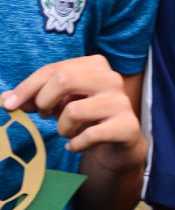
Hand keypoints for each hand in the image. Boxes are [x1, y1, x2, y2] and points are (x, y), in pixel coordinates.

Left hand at [3, 57, 143, 164]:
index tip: (10, 104)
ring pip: (74, 111)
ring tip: (69, 131)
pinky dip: (76, 144)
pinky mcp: (127, 126)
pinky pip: (89, 135)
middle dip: (44, 101)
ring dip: (62, 128)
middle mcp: (111, 78)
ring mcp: (121, 102)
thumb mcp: (61, 102)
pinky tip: (76, 145)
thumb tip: (6, 99)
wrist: (121, 140)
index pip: (53, 70)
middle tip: (44, 115)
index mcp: (96, 65)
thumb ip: (36, 98)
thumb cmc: (87, 116)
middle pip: (64, 81)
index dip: (27, 88)